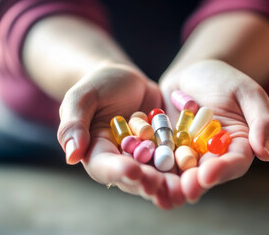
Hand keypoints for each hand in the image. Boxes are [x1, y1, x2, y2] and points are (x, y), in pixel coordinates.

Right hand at [57, 63, 181, 206]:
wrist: (125, 80)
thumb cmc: (98, 86)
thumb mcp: (82, 97)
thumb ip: (73, 123)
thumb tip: (71, 156)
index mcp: (97, 153)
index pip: (105, 167)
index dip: (118, 171)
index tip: (133, 171)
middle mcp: (121, 162)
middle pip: (134, 178)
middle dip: (149, 183)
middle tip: (163, 185)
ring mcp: (145, 158)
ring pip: (157, 174)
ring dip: (170, 183)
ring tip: (184, 187)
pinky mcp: (164, 150)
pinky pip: (175, 159)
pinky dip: (185, 166)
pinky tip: (198, 170)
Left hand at [160, 59, 268, 202]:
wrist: (193, 73)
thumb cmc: (225, 79)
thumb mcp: (247, 92)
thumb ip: (262, 120)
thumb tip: (265, 155)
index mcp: (238, 147)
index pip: (234, 163)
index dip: (222, 170)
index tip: (207, 175)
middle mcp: (213, 157)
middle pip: (206, 174)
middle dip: (194, 183)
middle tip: (182, 190)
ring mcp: (188, 155)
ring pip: (181, 173)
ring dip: (171, 184)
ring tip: (160, 191)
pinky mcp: (167, 150)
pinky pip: (159, 160)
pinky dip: (151, 168)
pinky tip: (140, 173)